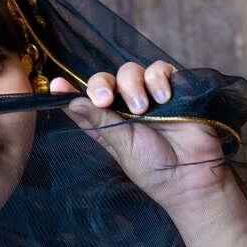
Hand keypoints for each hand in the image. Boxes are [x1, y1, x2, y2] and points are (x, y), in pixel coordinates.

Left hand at [51, 61, 230, 210]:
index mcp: (106, 122)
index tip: (55, 85)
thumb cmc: (154, 167)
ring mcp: (149, 95)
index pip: (83, 101)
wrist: (192, 177)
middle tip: (106, 100)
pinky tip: (163, 97)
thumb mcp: (121, 145)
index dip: (68, 92)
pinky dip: (158, 78)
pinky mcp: (174, 88)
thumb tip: (71, 100)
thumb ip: (99, 120)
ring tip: (143, 108)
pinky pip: (161, 69)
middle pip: (104, 79)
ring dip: (132, 84)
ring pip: (130, 70)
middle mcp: (124, 106)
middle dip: (101, 84)